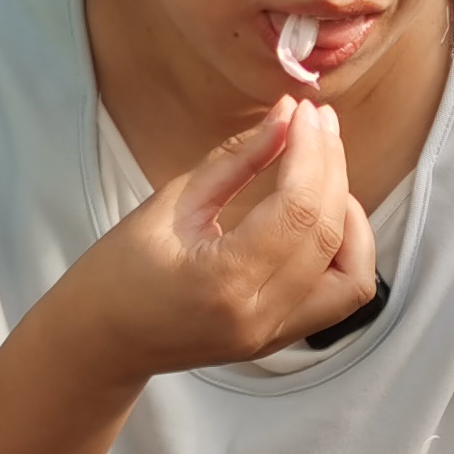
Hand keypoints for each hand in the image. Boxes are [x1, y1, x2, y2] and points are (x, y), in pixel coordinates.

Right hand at [56, 97, 377, 376]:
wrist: (101, 342)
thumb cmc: (119, 271)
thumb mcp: (171, 203)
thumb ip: (236, 160)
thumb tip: (287, 115)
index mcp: (224, 280)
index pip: (297, 208)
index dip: (310, 151)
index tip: (306, 111)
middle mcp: (260, 315)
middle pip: (328, 233)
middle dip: (332, 167)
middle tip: (318, 122)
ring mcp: (275, 334)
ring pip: (352, 273)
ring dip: (350, 216)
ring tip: (324, 172)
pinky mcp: (282, 338)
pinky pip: (340, 294)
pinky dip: (346, 251)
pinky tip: (323, 215)